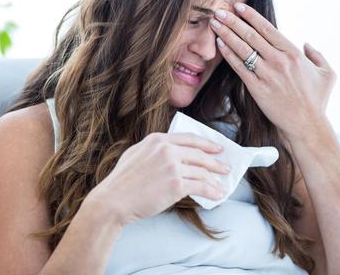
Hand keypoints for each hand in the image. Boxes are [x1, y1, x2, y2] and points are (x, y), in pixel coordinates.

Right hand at [87, 132, 230, 226]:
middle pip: (199, 154)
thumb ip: (154, 149)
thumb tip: (173, 152)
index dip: (206, 143)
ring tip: (221, 185)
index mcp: (157, 140)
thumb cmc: (122, 181)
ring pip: (202, 172)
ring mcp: (172, 167)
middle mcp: (166, 150)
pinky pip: (200, 187)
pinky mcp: (176, 185)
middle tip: (225, 167)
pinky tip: (216, 195)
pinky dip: (212, 191)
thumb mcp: (136, 154)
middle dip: (215, 162)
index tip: (217, 149)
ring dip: (215, 179)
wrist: (114, 200)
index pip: (189, 138)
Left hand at [209, 2, 336, 142]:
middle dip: (233, 21)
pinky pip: (240, 68)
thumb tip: (306, 44)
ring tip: (215, 23)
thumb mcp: (327, 74)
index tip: (239, 6)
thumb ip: (317, 55)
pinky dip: (229, 55)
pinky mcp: (257, 89)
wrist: (307, 126)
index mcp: (294, 53)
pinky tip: (220, 45)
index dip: (251, 16)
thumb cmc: (317, 101)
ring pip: (243, 49)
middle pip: (251, 35)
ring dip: (227, 34)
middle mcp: (279, 61)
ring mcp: (268, 74)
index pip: (268, 29)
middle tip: (219, 10)